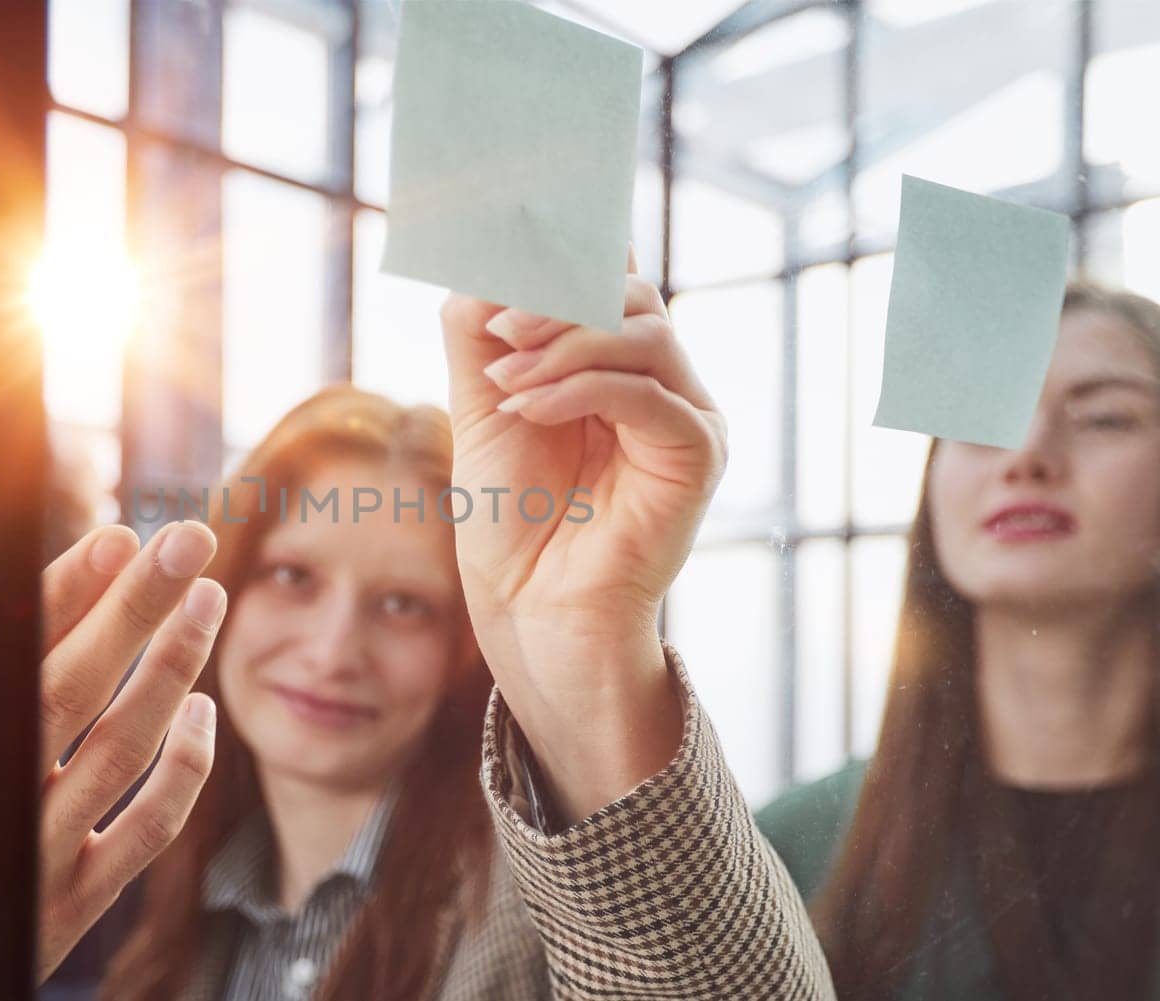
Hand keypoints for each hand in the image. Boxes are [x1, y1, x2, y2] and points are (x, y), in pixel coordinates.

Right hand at [34, 521, 225, 981]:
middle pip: (69, 687)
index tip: (119, 538)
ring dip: (169, 669)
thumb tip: (59, 581)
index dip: (65, 593)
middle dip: (132, 608)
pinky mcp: (74, 904)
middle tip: (188, 541)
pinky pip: (146, 830)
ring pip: (117, 750)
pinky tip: (205, 708)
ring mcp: (35, 853)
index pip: (9, 653)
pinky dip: (182, 768)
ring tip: (207, 599)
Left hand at [440, 252, 725, 824]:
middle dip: (559, 294)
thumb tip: (480, 264)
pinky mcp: (698, 454)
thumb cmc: (510, 515)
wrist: (530, 607)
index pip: (608, 274)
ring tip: (506, 380)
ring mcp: (685, 414)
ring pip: (643, 331)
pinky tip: (529, 408)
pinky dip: (583, 387)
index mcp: (614, 363)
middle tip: (499, 326)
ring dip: (564, 343)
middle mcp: (659, 379)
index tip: (503, 242)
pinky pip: (649, 392)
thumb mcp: (483, 407)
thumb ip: (480, 335)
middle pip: (629, 291)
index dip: (564, 249)